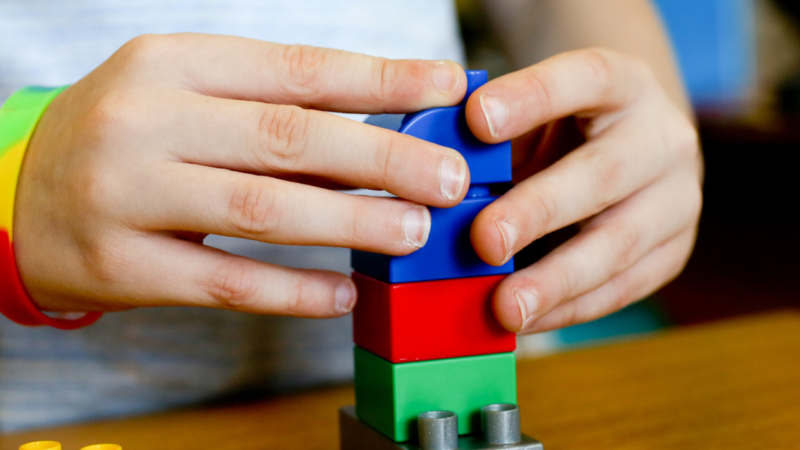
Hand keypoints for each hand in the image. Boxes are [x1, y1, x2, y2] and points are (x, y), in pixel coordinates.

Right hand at [15, 33, 469, 316]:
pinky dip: (293, 291)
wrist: (18, 192)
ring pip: (263, 210)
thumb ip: (271, 114)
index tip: (446, 88)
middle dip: (383, 159)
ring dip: (350, 223)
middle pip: (289, 139)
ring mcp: (129, 195)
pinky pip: (226, 282)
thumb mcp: (185, 98)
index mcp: (173, 64)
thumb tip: (379, 135)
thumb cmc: (126, 136)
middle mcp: (147, 121)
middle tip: (448, 179)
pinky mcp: (122, 266)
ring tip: (413, 232)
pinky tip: (343, 292)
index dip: (380, 80)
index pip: (297, 69)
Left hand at [466, 48, 701, 332]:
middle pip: (604, 173)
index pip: (584, 79)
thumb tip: (433, 180)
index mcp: (623, 83)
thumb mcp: (537, 114)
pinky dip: (568, 309)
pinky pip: (622, 289)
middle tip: (485, 241)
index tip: (475, 119)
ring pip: (619, 243)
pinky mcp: (672, 252)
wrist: (635, 148)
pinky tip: (527, 321)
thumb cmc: (567, 132)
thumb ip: (494, 138)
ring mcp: (677, 198)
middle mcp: (661, 137)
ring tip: (506, 307)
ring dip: (556, 281)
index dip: (531, 97)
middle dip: (539, 211)